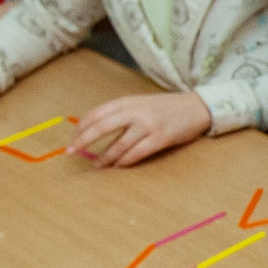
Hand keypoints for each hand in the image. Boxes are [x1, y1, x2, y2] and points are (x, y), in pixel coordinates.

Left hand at [70, 91, 210, 166]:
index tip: (72, 139)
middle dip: (83, 141)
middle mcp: (135, 111)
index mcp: (127, 101)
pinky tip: (118, 166)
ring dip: (105, 157)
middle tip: (72, 152)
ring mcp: (148, 125)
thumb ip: (120, 115)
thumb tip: (94, 132)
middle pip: (101, 126)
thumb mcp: (140, 104)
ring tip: (97, 165)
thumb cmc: (165, 108)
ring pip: (118, 144)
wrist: (196, 107)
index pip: (96, 113)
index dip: (81, 127)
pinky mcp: (160, 138)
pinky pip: (136, 153)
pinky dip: (124, 161)